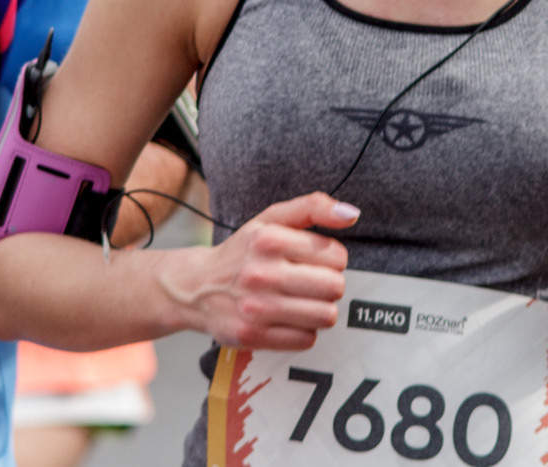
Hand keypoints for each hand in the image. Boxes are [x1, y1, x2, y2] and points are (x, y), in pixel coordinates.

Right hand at [164, 192, 357, 351]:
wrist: (197, 287)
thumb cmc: (243, 251)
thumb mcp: (271, 219)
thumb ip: (313, 207)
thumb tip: (351, 213)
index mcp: (268, 238)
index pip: (336, 255)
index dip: (332, 259)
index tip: (314, 261)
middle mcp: (260, 272)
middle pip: (334, 287)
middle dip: (329, 285)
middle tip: (310, 283)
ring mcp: (254, 307)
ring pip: (325, 316)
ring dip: (319, 309)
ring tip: (300, 301)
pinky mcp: (251, 336)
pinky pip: (306, 339)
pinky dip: (303, 330)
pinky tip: (286, 318)